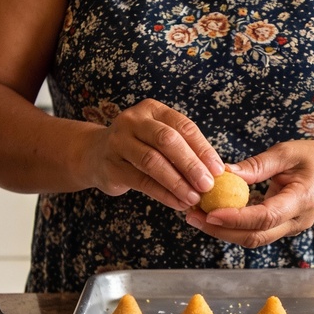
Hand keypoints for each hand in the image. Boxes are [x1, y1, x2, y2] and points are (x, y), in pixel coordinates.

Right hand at [85, 99, 222, 210]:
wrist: (95, 155)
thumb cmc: (140, 147)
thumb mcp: (159, 139)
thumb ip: (184, 150)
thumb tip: (217, 173)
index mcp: (152, 110)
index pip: (183, 126)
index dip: (203, 149)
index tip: (218, 170)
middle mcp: (133, 121)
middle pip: (167, 141)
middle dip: (191, 164)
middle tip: (208, 185)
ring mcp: (118, 142)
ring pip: (152, 162)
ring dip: (177, 182)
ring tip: (194, 198)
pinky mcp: (111, 166)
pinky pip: (141, 181)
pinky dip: (163, 194)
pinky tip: (178, 203)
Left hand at [186, 139, 313, 247]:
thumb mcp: (287, 152)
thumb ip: (256, 165)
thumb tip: (224, 173)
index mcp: (302, 200)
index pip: (266, 217)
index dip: (237, 218)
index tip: (210, 213)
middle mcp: (297, 221)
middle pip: (255, 236)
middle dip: (221, 230)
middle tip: (192, 216)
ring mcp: (289, 228)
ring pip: (253, 239)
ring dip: (222, 231)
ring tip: (195, 215)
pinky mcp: (281, 227)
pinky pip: (255, 232)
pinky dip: (232, 226)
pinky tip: (212, 214)